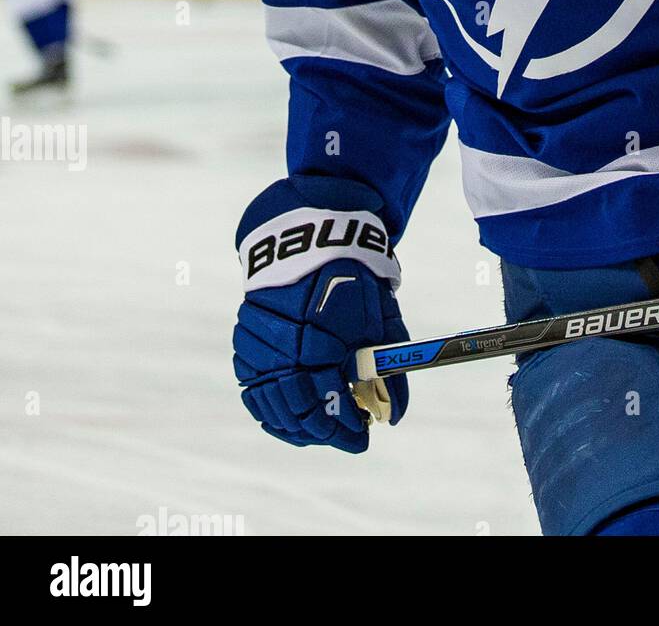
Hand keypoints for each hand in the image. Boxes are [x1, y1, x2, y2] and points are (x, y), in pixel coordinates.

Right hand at [232, 176, 409, 451]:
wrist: (311, 238)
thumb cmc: (354, 277)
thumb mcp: (381, 319)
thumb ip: (388, 369)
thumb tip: (395, 415)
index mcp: (320, 343)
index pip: (330, 406)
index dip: (348, 429)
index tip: (365, 438)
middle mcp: (284, 351)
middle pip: (300, 413)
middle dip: (326, 433)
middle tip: (347, 437)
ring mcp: (260, 349)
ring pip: (273, 408)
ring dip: (298, 427)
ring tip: (322, 431)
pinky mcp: (245, 345)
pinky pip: (254, 392)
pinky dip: (272, 411)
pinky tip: (292, 418)